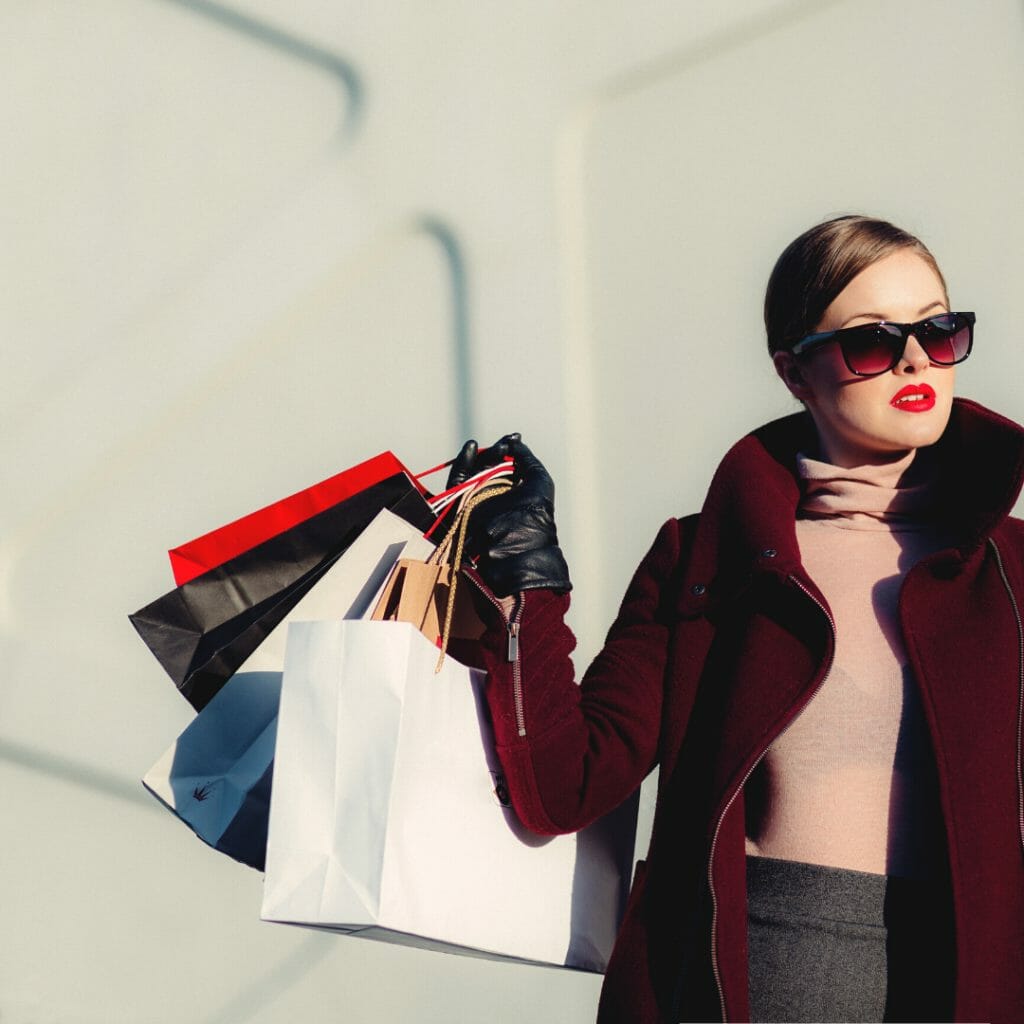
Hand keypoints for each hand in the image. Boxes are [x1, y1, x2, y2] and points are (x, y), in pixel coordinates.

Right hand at [447, 434, 570, 596]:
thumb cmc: (534, 514)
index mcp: (512, 492)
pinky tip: (471, 447)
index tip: (514, 438)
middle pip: (487, 465)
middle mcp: (493, 496)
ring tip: (496, 449)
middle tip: (505, 446)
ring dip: (482, 455)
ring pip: (473, 471)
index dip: (508, 449)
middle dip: (496, 451)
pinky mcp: (459, 506)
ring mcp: (476, 501)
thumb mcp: (539, 480)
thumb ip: (527, 458)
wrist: (516, 545)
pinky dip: (462, 463)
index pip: (505, 465)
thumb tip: (515, 442)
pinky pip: (456, 482)